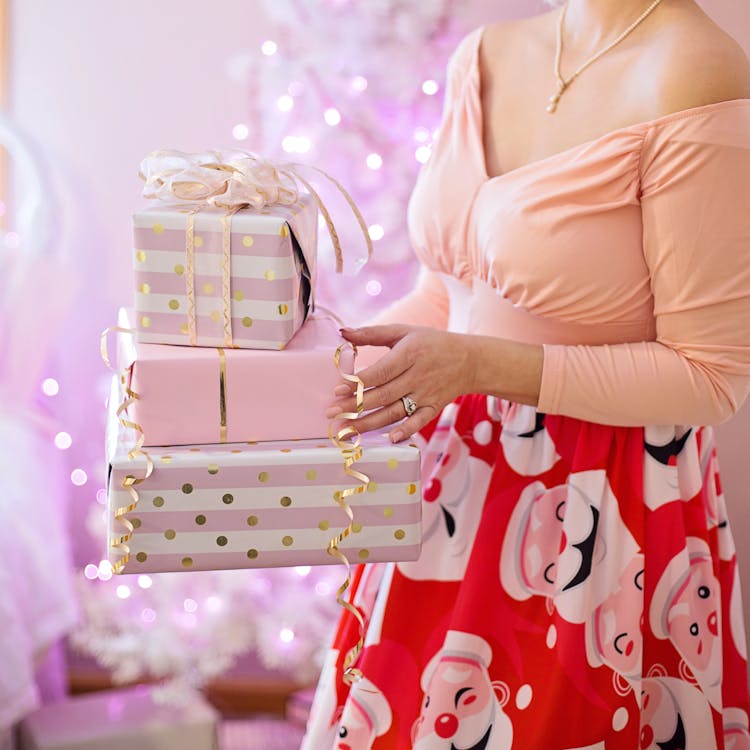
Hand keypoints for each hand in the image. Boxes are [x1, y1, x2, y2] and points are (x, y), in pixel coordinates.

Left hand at [326, 324, 476, 441]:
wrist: (469, 360)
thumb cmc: (431, 343)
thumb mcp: (404, 331)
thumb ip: (372, 333)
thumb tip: (343, 333)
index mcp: (410, 354)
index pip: (380, 372)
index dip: (358, 382)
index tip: (337, 390)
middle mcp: (418, 376)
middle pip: (383, 395)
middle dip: (355, 406)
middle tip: (332, 413)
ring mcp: (426, 394)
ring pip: (395, 411)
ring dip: (370, 423)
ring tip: (346, 430)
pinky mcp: (433, 408)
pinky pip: (419, 422)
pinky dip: (406, 431)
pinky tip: (390, 439)